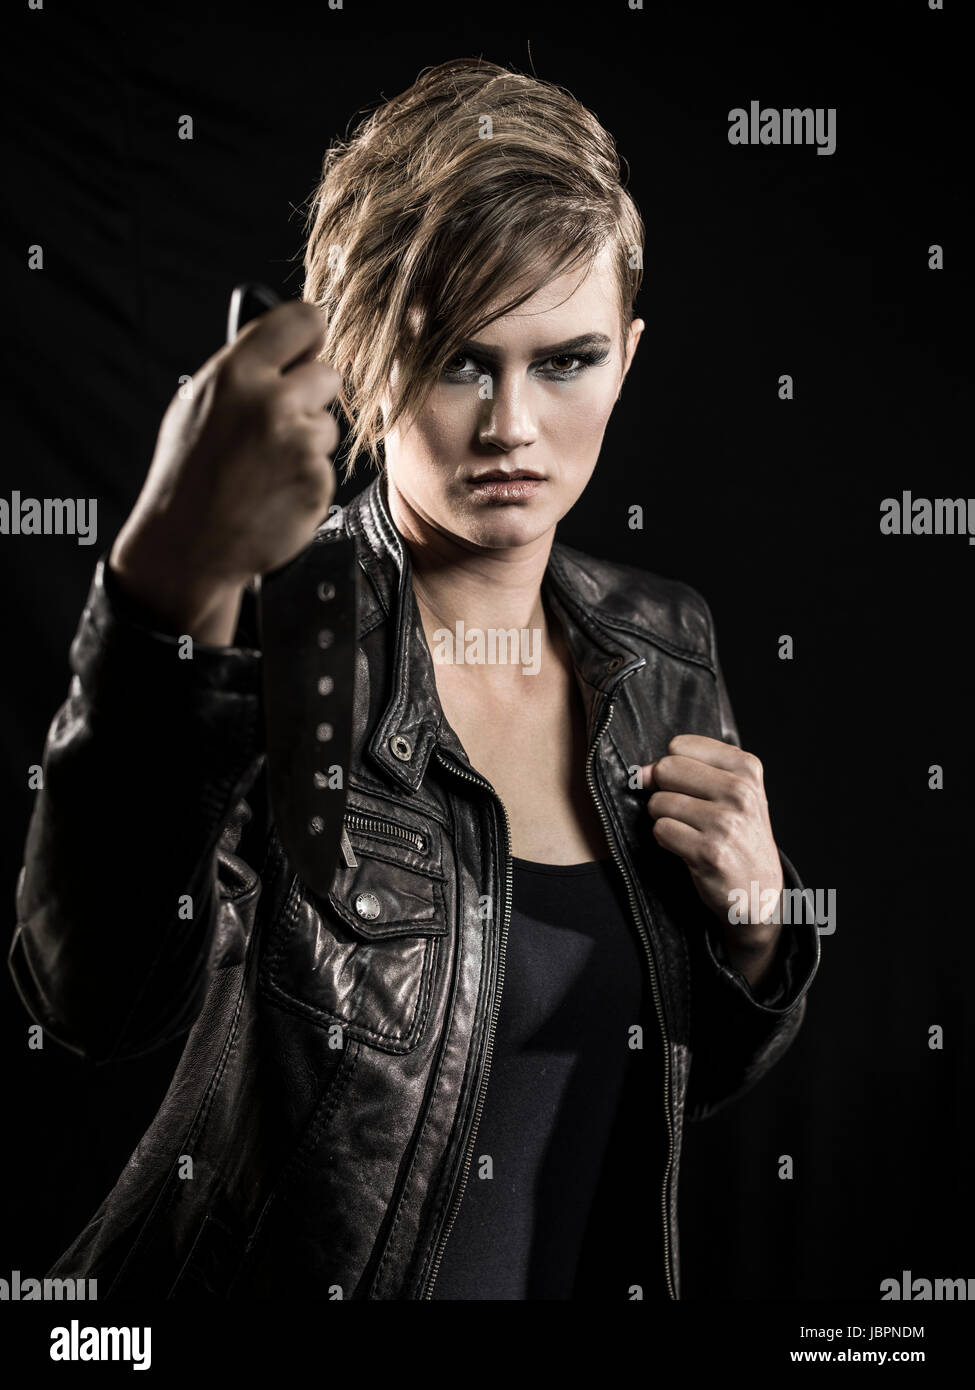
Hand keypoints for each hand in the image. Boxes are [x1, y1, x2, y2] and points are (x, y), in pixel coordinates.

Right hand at [110, 300, 339, 643]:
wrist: (187, 547)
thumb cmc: (189, 475)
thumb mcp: (197, 403)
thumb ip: (244, 370)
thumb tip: (291, 344)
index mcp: (236, 374)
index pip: (303, 320)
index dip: (310, 334)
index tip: (308, 346)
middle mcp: (272, 402)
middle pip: (327, 374)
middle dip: (309, 396)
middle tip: (276, 424)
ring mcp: (299, 444)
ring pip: (327, 425)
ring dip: (307, 442)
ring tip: (264, 467)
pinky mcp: (317, 482)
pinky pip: (325, 466)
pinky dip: (306, 479)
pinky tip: (273, 492)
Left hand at [641, 734, 783, 977]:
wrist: (759, 891)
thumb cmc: (738, 836)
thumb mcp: (731, 793)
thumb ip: (688, 770)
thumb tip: (641, 772)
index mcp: (747, 768)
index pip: (679, 746)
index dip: (672, 767)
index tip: (686, 787)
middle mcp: (740, 792)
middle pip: (667, 769)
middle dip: (663, 790)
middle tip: (684, 812)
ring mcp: (726, 823)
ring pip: (659, 802)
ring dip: (664, 819)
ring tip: (690, 832)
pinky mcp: (709, 852)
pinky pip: (661, 831)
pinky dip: (666, 840)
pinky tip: (687, 849)